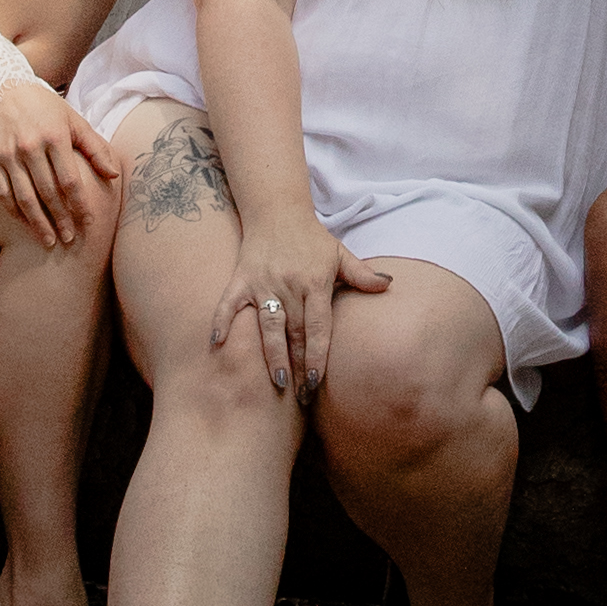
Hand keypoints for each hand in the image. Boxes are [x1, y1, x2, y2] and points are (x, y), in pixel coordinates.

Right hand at [0, 75, 119, 247]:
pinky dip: (14, 212)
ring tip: (48, 241)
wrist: (5, 89)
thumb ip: (95, 148)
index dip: (80, 204)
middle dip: (61, 219)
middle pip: (48, 192)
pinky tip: (26, 224)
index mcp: (55, 136)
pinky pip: (3, 193)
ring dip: (37, 223)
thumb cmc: (47, 108)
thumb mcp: (75, 121)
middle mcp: (31, 147)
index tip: (89, 222)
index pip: (70, 180)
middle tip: (70, 240)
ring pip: (24, 198)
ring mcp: (9, 155)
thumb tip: (114, 175)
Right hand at [212, 206, 393, 395]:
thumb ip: (362, 275)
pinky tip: (216, 344)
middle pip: (295, 332)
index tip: (317, 381)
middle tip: (301, 396)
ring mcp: (263, 283)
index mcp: (315, 282)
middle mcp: (289, 285)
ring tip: (277, 383)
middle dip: (298, 365)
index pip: (318, 326)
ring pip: (268, 325)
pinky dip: (222, 321)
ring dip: (272, 354)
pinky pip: (229, 303)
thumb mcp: (340, 253)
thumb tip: (389, 286)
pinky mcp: (241, 279)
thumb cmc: (312, 238)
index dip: (317, 354)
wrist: (277, 209)